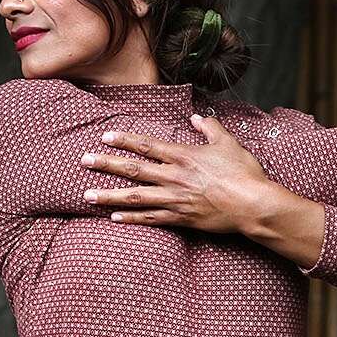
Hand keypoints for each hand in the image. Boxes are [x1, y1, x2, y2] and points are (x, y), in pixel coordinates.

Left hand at [79, 114, 276, 232]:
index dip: (124, 140)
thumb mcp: (229, 143)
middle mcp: (174, 176)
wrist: (253, 204)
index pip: (146, 145)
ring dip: (109, 195)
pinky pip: (151, 218)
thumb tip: (198, 118)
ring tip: (88, 195)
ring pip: (135, 197)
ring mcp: (175, 199)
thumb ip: (211, 128)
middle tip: (84, 161)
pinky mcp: (181, 218)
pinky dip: (132, 219)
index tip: (105, 137)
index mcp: (184, 156)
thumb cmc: (244, 173)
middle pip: (133, 169)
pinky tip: (114, 218)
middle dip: (106, 164)